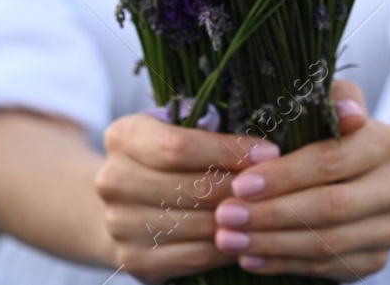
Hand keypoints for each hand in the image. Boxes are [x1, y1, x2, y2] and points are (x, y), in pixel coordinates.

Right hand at [93, 109, 279, 283]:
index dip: (229, 150)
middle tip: (275, 186)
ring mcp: (120, 224)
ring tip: (268, 210)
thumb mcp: (175, 130)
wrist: (125, 206)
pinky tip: (248, 235)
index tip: (270, 152)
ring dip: (239, 219)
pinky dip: (228, 247)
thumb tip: (265, 151)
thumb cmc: (165, 162)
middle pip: (192, 187)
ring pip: (199, 224)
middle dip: (241, 187)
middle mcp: (113, 180)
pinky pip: (196, 256)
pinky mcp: (134, 259)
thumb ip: (208, 131)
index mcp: (123, 137)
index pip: (180, 145)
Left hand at [211, 79, 389, 279]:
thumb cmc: (331, 132)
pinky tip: (250, 258)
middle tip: (225, 216)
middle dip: (272, 213)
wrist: (367, 173)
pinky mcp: (377, 259)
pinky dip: (284, 264)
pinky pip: (327, 268)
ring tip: (228, 239)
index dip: (284, 175)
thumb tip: (349, 113)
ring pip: (327, 244)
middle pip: (331, 207)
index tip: (240, 184)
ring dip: (272, 244)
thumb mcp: (328, 105)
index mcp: (388, 143)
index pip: (331, 161)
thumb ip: (331, 98)